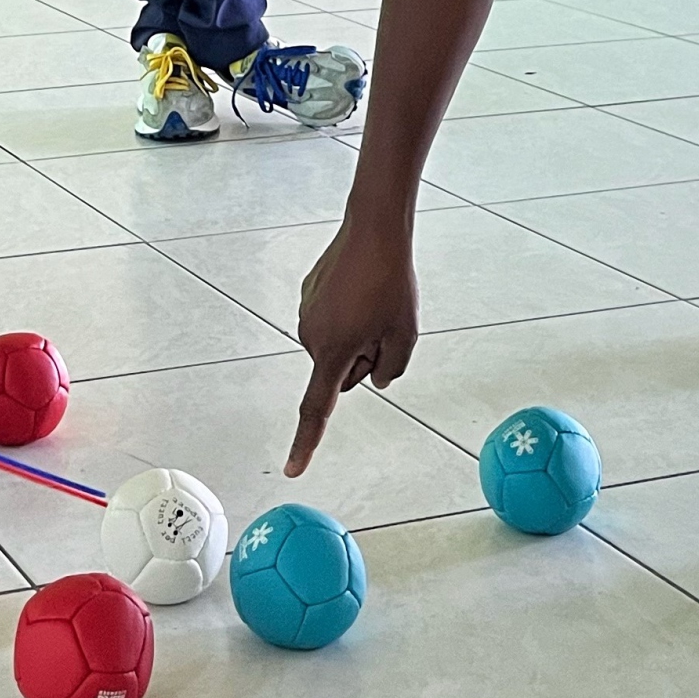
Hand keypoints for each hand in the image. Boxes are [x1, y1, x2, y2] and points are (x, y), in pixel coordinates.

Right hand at [286, 210, 420, 476]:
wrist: (374, 229)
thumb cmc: (391, 282)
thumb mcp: (404, 336)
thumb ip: (391, 371)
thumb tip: (375, 378)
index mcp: (332, 351)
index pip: (319, 408)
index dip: (307, 443)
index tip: (293, 468)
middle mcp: (310, 336)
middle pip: (340, 371)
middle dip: (363, 358)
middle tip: (385, 325)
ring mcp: (307, 312)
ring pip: (337, 345)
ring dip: (358, 335)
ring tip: (376, 302)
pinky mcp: (309, 293)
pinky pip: (332, 320)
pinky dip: (348, 314)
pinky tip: (363, 289)